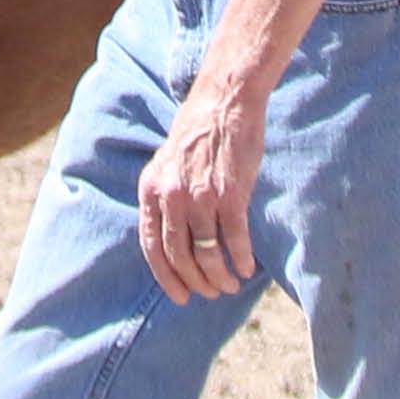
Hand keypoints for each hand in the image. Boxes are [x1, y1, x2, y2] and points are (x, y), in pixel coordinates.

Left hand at [137, 68, 263, 300]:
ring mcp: (201, 196)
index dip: (166, 276)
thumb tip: (172, 237)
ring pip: (207, 253)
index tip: (180, 295)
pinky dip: (241, 258)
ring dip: (220, 276)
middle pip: (179, 255)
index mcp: (152, 189)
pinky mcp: (231, 193)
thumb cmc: (198, 135)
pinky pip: (234, 239)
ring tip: (231, 285)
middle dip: (196, 281)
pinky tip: (248, 267)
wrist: (224, 103)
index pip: (152, 245)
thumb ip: (165, 197)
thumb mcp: (167, 165)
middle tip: (210, 293)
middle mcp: (172, 196)